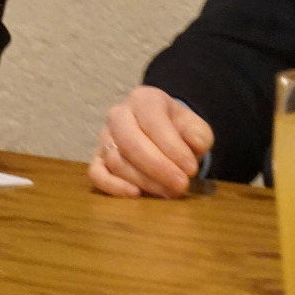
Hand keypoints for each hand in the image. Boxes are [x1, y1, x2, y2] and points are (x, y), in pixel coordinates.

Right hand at [88, 85, 213, 198]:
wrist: (162, 135)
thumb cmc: (177, 131)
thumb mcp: (194, 127)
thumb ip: (198, 134)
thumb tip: (195, 144)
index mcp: (143, 99)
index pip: (152, 121)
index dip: (172, 147)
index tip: (191, 169)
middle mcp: (118, 114)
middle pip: (129, 141)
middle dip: (157, 167)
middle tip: (181, 185)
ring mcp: (104, 137)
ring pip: (116, 161)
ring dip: (144, 181)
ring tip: (169, 192)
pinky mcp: (98, 159)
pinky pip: (96, 173)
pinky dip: (113, 186)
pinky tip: (136, 194)